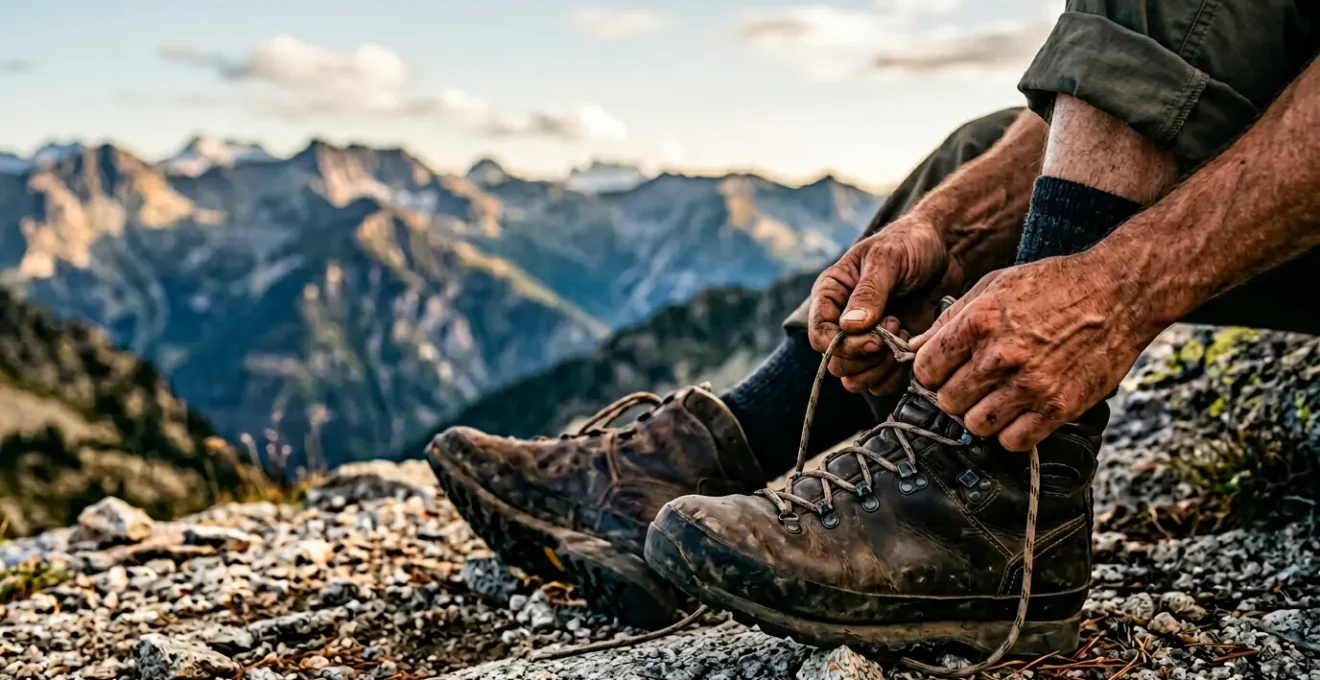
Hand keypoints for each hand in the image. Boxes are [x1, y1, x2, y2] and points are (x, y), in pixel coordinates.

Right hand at [808, 213, 964, 394]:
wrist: (947, 248)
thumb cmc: (911, 243)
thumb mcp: (887, 258)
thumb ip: (869, 292)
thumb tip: (850, 327)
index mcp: (831, 295)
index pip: (819, 336)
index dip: (843, 346)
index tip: (876, 339)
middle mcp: (842, 321)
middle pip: (837, 363)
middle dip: (868, 355)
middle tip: (897, 326)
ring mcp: (865, 339)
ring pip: (856, 379)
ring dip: (882, 368)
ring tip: (904, 334)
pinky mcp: (889, 352)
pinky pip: (881, 383)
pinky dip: (897, 374)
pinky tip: (913, 347)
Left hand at [908, 255, 1158, 450]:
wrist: (1119, 292)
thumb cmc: (1054, 284)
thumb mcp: (994, 285)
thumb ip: (951, 319)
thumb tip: (914, 347)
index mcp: (978, 323)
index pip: (925, 370)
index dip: (931, 371)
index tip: (945, 369)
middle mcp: (1000, 357)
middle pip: (947, 401)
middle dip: (956, 393)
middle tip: (976, 382)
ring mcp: (1030, 386)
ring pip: (975, 426)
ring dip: (983, 415)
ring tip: (999, 396)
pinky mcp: (1058, 408)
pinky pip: (1013, 442)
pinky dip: (1012, 433)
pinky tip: (1021, 412)